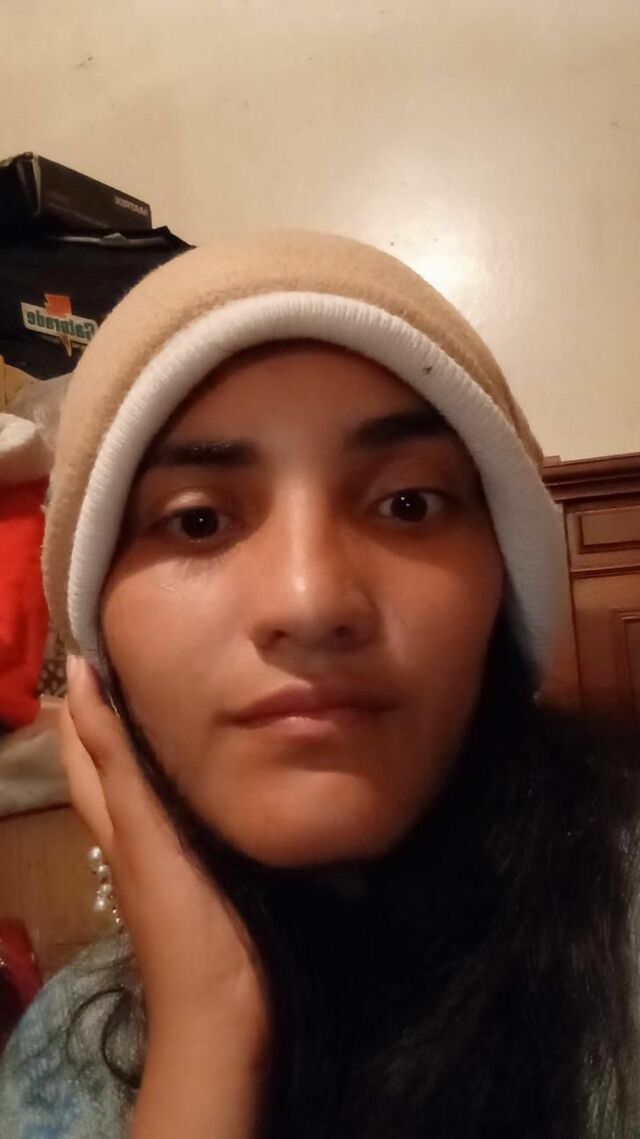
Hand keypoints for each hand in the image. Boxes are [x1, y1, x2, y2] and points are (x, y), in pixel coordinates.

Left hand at [61, 656, 268, 1057]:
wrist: (223, 1011)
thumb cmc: (186, 919)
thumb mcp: (146, 832)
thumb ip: (120, 764)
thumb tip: (85, 687)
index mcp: (115, 820)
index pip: (84, 747)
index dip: (81, 700)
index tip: (96, 645)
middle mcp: (130, 833)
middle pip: (102, 766)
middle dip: (100, 716)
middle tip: (126, 663)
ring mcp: (161, 855)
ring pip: (137, 786)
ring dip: (136, 743)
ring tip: (162, 699)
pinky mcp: (195, 871)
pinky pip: (173, 810)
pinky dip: (174, 778)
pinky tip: (203, 769)